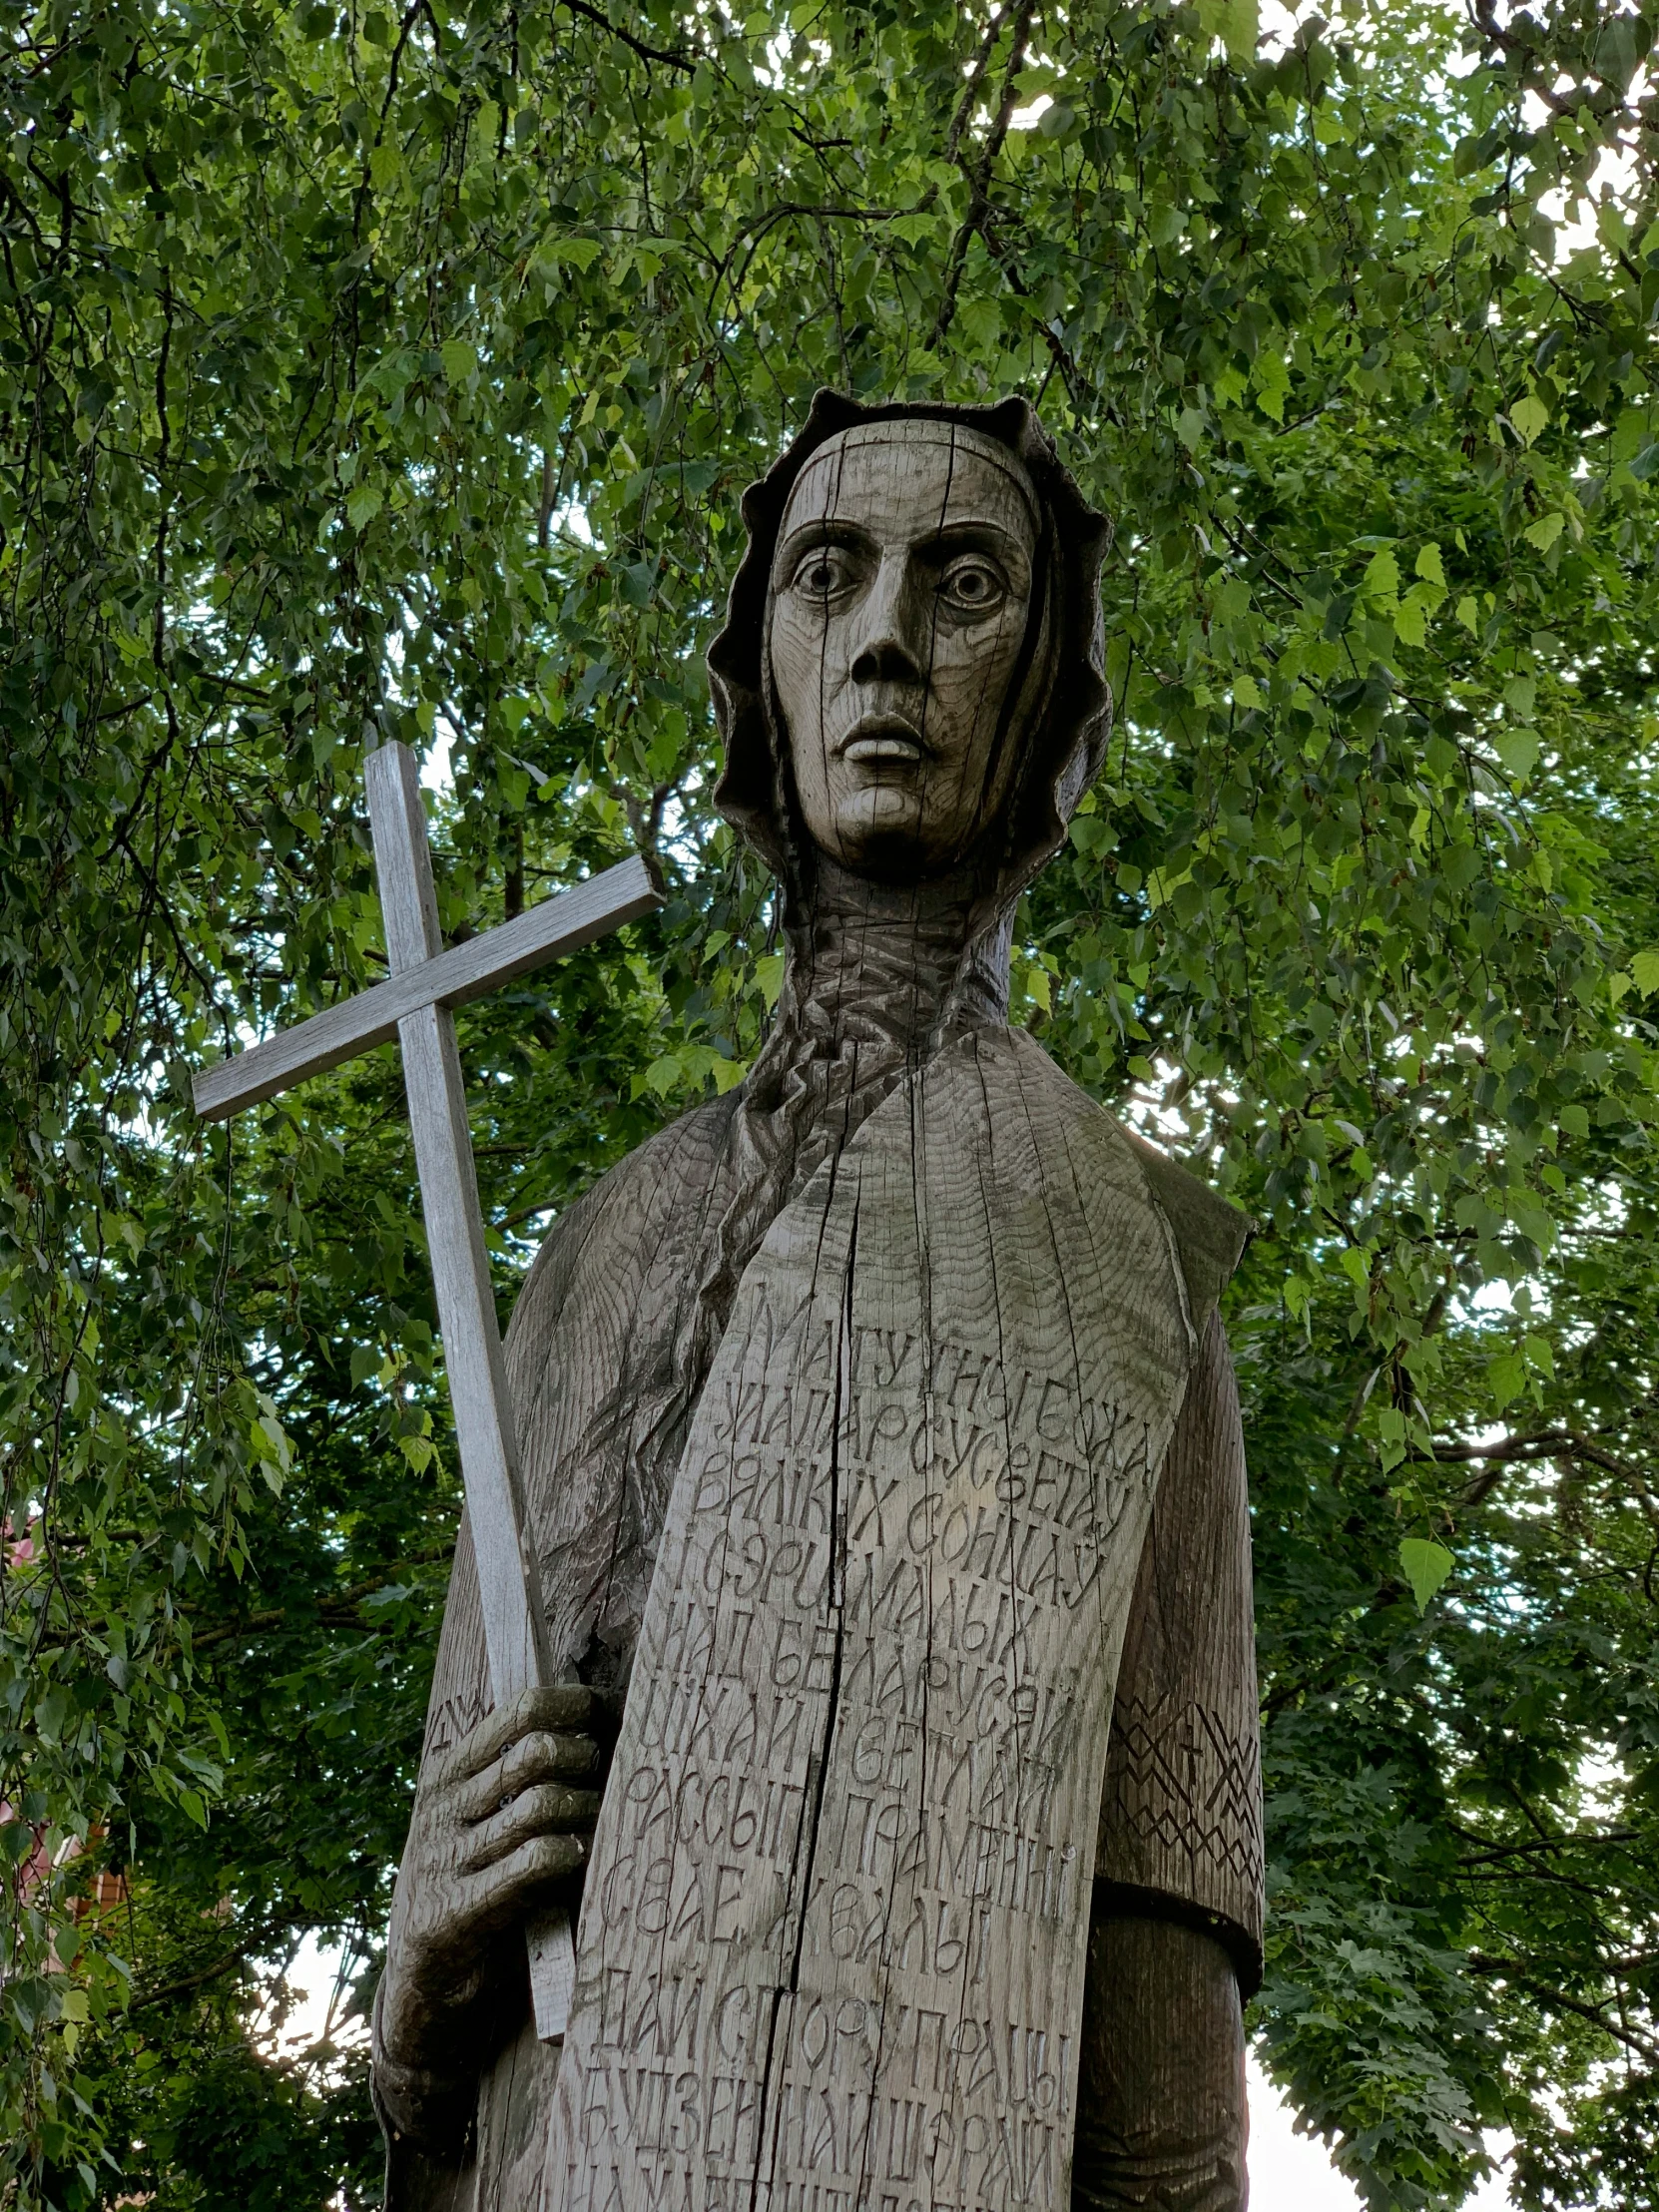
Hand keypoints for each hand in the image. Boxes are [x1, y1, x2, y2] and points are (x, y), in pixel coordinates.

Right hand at [378, 1684, 608, 2084]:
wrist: (423, 1981)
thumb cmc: (475, 1883)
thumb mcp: (483, 1818)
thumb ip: (522, 1776)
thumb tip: (605, 1722)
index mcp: (449, 1772)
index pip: (523, 1708)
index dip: (579, 1705)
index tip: (615, 1713)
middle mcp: (442, 1808)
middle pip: (538, 1752)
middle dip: (587, 1761)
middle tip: (609, 1781)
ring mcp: (445, 1859)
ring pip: (540, 1806)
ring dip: (586, 1812)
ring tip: (599, 1824)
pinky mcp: (453, 1913)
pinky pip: (529, 1864)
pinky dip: (565, 1856)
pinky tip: (578, 1859)